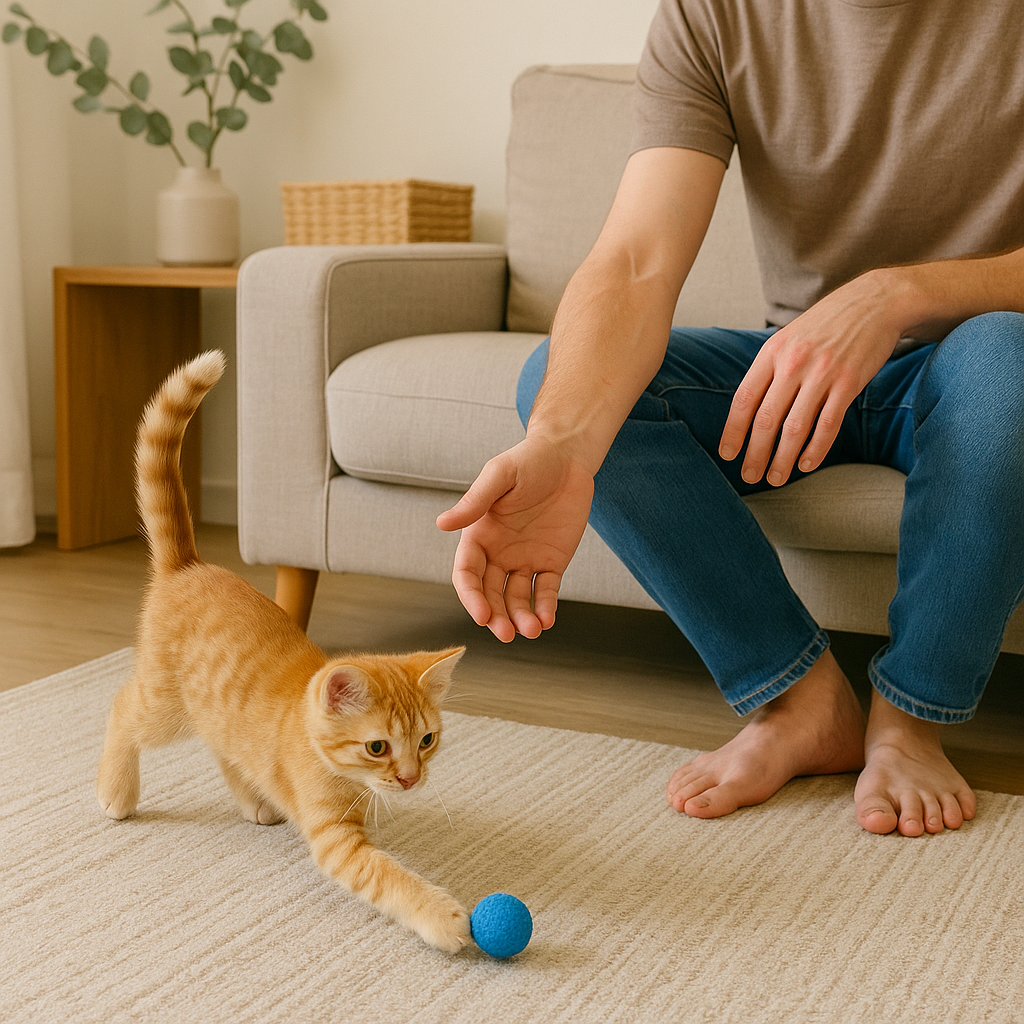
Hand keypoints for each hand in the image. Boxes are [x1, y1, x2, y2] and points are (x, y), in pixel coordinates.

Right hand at [436, 436, 594, 641]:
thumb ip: (474, 502)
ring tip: (531, 630)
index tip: (482, 615)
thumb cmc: (528, 461)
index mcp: (479, 535)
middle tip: (507, 633)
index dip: (472, 597)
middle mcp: (498, 553)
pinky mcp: (552, 561)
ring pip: (517, 598)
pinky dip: (545, 607)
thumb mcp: (499, 476)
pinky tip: (547, 620)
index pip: (468, 574)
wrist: (567, 456)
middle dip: (496, 616)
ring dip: (521, 618)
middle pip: (491, 594)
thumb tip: (441, 524)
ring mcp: (525, 559)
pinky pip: (546, 590)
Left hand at [719, 269, 906, 485]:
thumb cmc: (825, 325)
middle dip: (755, 453)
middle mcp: (792, 364)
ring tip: (775, 478)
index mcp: (771, 353)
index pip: (744, 400)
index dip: (733, 431)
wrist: (874, 302)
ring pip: (795, 428)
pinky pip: (827, 425)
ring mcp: (822, 374)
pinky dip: (815, 449)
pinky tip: (806, 464)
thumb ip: (768, 371)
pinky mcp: (848, 383)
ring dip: (783, 459)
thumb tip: (747, 410)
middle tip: (749, 476)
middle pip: (766, 419)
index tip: (727, 454)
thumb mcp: (787, 339)